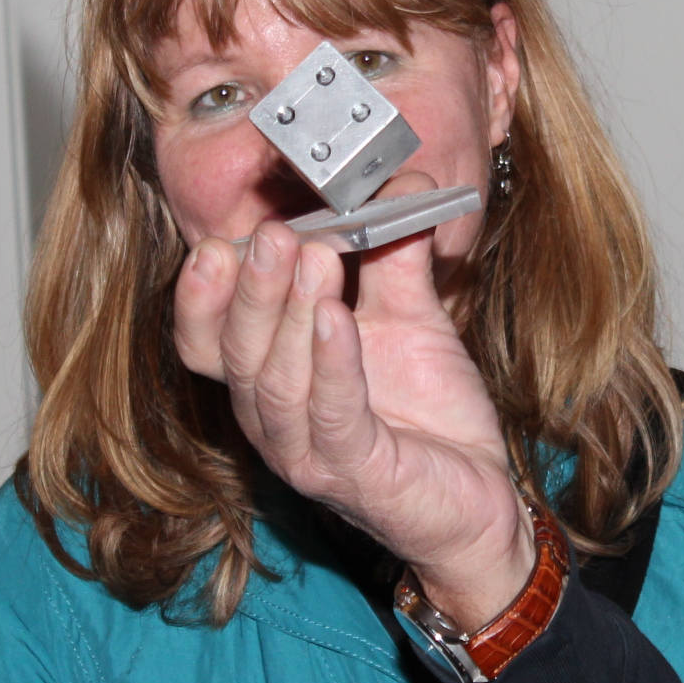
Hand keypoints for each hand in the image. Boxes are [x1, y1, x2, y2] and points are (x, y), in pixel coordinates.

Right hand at [174, 174, 533, 629]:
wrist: (479, 499)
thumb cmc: (430, 418)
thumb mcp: (408, 319)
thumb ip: (393, 256)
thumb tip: (400, 183)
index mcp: (269, 380)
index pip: (207, 337)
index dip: (203, 291)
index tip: (225, 236)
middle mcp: (273, 420)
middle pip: (233, 352)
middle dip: (250, 288)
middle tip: (275, 234)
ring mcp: (308, 453)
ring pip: (273, 383)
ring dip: (287, 315)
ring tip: (313, 256)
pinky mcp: (357, 474)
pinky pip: (333, 415)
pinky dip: (333, 363)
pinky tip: (339, 319)